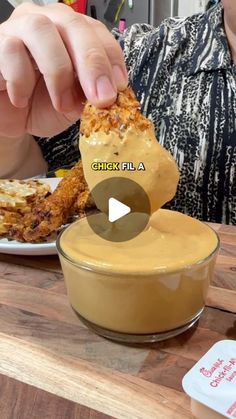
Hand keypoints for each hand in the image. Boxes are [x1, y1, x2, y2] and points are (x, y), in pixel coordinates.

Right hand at [0, 3, 126, 136]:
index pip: (96, 31)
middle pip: (73, 24)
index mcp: (70, 33)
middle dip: (92, 63)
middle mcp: (46, 23)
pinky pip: (10, 50)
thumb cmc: (40, 105)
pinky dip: (22, 79)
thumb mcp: (74, 105)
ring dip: (58, 71)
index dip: (111, 57)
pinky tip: (22, 99)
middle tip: (101, 97)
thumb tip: (110, 94)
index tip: (119, 87)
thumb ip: (91, 95)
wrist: (9, 119)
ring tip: (62, 103)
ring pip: (40, 30)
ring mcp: (18, 29)